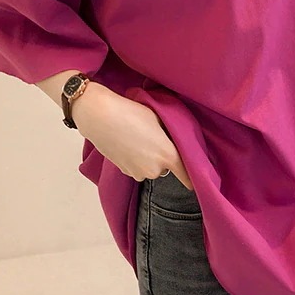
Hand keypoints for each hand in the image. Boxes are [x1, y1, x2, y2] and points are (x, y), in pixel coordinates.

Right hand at [71, 82, 193, 188]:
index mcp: (168, 155)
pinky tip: (127, 143)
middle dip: (162, 157)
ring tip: (138, 138)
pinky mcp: (124, 171)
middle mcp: (155, 169)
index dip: (191, 178)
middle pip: (165, 167)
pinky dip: (135, 159)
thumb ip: (170, 134)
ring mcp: (138, 172)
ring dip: (147, 159)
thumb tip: (174, 141)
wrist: (99, 116)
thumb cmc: (132, 112)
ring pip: (149, 168)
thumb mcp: (159, 118)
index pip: (186, 174)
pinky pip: (136, 168)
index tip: (195, 182)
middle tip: (153, 139)